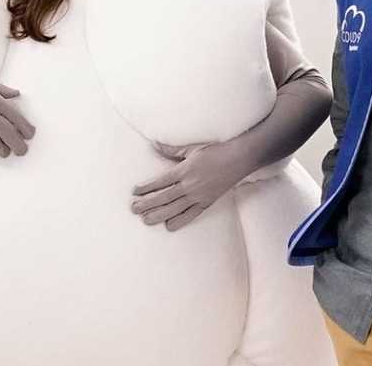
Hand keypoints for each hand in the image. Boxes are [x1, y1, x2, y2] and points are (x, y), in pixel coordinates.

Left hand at [131, 140, 252, 231]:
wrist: (238, 159)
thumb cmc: (215, 151)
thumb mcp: (191, 148)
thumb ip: (171, 150)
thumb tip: (155, 144)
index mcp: (184, 170)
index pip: (159, 182)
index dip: (146, 188)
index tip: (135, 192)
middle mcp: (189, 185)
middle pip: (163, 197)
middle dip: (147, 204)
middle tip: (133, 209)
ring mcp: (198, 196)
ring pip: (174, 209)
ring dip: (158, 215)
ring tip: (145, 220)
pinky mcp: (207, 202)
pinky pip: (191, 215)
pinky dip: (179, 221)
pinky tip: (168, 226)